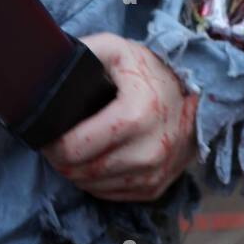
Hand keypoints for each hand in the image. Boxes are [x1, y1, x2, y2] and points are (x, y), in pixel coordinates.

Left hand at [41, 33, 197, 201]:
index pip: (74, 148)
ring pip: (94, 187)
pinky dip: (96, 182)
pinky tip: (92, 162)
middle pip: (81, 172)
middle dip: (60, 160)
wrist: (199, 95)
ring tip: (71, 151)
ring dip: (76, 173)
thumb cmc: (149, 71)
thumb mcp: (115, 49)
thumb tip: (50, 62)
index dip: (51, 143)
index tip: (45, 133)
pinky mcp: (156, 188)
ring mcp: (154, 174)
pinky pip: (112, 195)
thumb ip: (83, 51)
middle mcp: (147, 151)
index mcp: (134, 116)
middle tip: (53, 143)